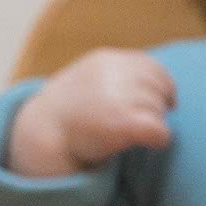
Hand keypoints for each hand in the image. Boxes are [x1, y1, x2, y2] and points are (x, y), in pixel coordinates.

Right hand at [8, 48, 176, 177]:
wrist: (42, 136)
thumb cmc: (72, 111)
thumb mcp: (92, 79)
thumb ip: (120, 74)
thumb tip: (163, 84)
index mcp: (106, 61)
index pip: (153, 68)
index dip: (162, 88)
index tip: (160, 103)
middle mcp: (112, 75)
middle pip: (159, 88)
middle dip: (157, 106)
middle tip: (139, 120)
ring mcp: (116, 97)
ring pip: (160, 110)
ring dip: (154, 123)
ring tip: (130, 132)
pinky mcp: (123, 122)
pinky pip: (161, 130)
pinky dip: (159, 139)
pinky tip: (147, 144)